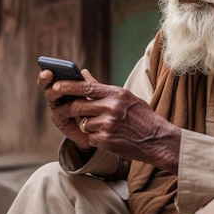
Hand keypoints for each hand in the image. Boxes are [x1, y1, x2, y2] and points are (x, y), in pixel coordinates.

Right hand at [36, 68, 93, 151]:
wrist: (97, 128)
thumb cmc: (95, 107)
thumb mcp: (94, 93)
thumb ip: (88, 84)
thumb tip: (84, 71)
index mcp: (63, 87)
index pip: (51, 78)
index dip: (47, 74)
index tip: (48, 69)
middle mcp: (57, 97)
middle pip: (48, 87)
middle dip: (46, 80)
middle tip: (48, 73)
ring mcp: (57, 108)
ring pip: (52, 98)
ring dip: (54, 91)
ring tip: (56, 86)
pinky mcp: (60, 121)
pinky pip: (59, 112)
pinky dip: (63, 107)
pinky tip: (68, 102)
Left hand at [51, 70, 180, 173]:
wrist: (158, 140)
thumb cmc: (142, 117)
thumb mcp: (126, 98)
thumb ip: (102, 88)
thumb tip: (82, 73)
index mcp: (116, 94)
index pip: (86, 87)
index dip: (68, 86)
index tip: (55, 85)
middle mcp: (112, 107)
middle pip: (79, 106)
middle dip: (69, 109)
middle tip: (63, 110)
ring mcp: (108, 124)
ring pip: (84, 123)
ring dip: (88, 126)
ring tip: (105, 128)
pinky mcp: (106, 140)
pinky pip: (90, 137)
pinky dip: (95, 138)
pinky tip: (110, 138)